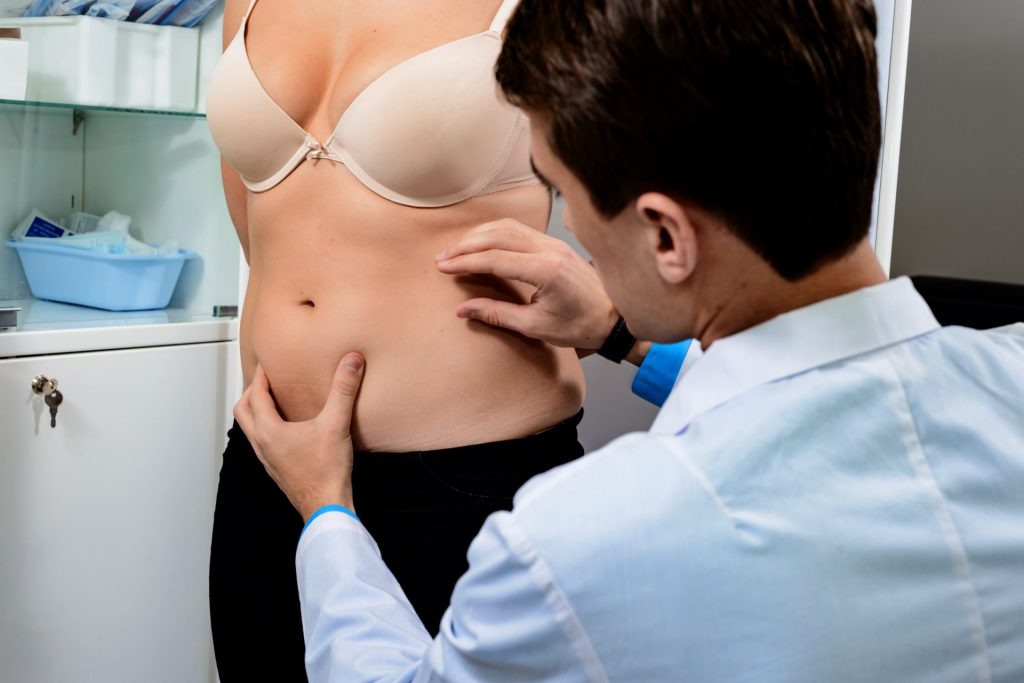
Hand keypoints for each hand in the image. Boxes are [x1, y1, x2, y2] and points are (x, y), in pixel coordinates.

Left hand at [233, 354, 365, 520]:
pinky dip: (268, 427)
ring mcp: (267, 459)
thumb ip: (343, 390)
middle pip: (243, 410)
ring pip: (251, 428)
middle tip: (267, 379)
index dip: (261, 375)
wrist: (326, 507)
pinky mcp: (276, 469)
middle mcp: (261, 444)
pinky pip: (263, 442)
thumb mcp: (337, 424)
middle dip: (252, 391)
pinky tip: (289, 428)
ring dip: (257, 410)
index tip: (268, 362)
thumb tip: (351, 361)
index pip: (255, 394)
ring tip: (276, 400)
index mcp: (268, 431)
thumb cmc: (326, 472)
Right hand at [436, 219, 617, 351]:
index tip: (443, 267)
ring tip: (456, 250)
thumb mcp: (535, 327)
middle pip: (497, 236)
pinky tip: (481, 243)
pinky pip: (519, 230)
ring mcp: (554, 243)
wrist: (614, 318)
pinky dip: (495, 233)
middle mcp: (550, 250)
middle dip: (466, 245)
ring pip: (507, 227)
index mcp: (546, 271)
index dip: (465, 262)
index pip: (495, 259)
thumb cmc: (579, 326)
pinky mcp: (555, 243)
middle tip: (442, 258)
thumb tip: (463, 310)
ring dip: (478, 236)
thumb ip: (497, 315)